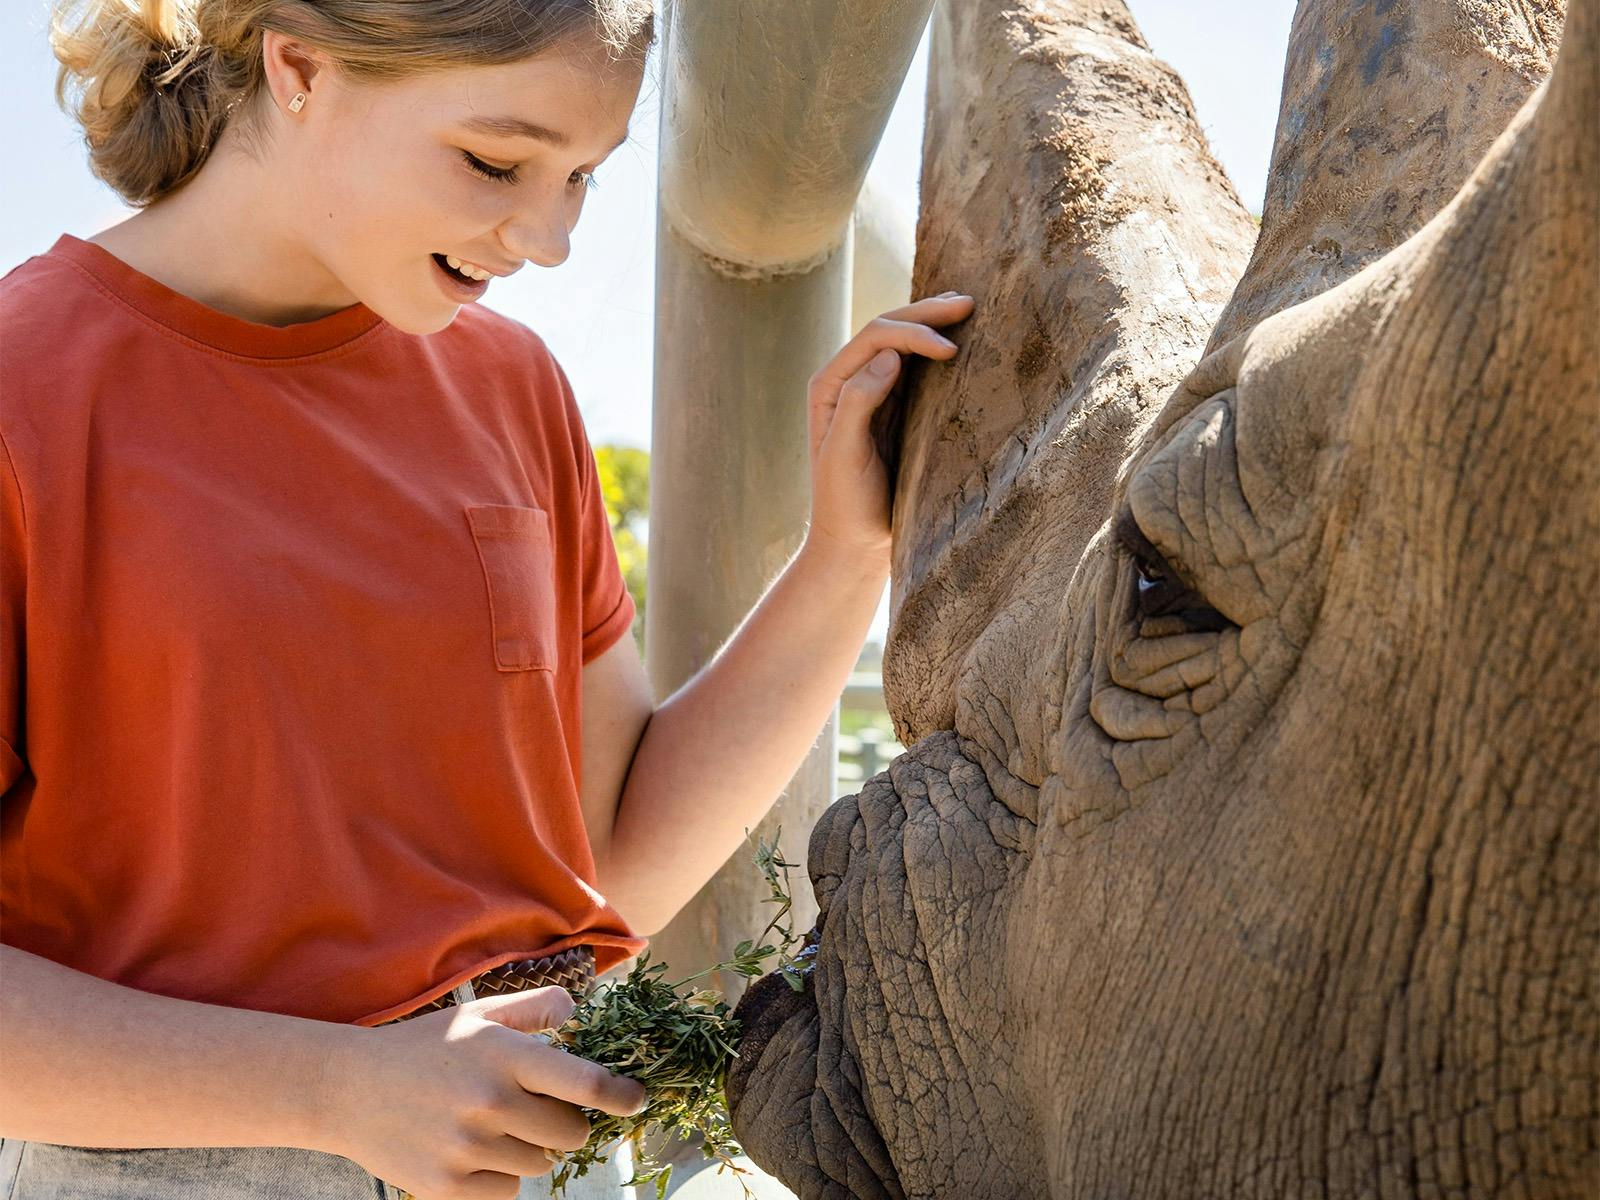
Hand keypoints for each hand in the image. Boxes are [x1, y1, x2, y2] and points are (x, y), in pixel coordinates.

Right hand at [321, 987, 645, 1199]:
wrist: (346, 1088)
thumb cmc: (424, 1047)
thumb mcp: (478, 1013)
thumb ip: (533, 1009)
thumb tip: (577, 1010)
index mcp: (503, 1055)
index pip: (584, 1084)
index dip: (621, 1095)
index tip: (638, 1100)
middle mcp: (490, 1101)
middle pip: (569, 1132)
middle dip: (566, 1122)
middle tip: (538, 1107)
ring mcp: (467, 1148)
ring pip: (540, 1164)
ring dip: (532, 1149)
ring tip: (496, 1125)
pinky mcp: (447, 1187)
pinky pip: (508, 1192)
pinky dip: (503, 1178)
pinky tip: (475, 1151)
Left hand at [805, 291, 975, 566]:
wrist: (853, 545)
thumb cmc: (845, 504)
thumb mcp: (844, 455)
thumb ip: (858, 402)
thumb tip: (890, 355)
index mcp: (831, 386)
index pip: (874, 339)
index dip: (913, 335)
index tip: (950, 351)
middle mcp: (848, 383)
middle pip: (888, 331)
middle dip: (927, 315)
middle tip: (969, 303)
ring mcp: (873, 395)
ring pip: (904, 345)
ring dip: (934, 325)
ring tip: (969, 310)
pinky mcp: (895, 412)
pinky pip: (917, 371)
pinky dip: (939, 353)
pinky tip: (962, 345)